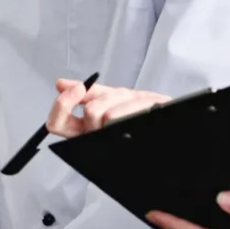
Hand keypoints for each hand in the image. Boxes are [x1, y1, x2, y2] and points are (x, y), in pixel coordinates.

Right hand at [46, 79, 170, 138]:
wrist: (173, 121)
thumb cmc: (143, 112)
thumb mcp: (114, 98)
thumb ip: (88, 93)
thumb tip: (61, 84)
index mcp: (85, 131)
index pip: (56, 124)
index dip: (62, 105)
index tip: (77, 89)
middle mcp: (94, 140)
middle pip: (90, 112)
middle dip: (110, 97)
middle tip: (124, 99)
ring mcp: (111, 144)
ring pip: (110, 115)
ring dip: (129, 100)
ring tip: (141, 104)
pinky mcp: (130, 145)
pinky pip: (128, 120)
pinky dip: (141, 105)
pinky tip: (149, 108)